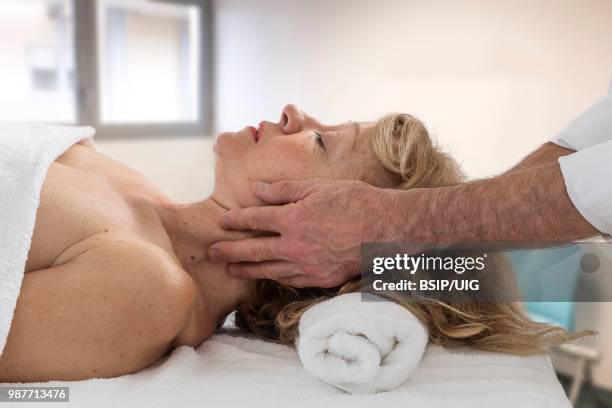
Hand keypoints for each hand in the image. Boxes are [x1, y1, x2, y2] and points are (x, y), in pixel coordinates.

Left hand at [208, 179, 402, 287]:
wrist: (385, 229)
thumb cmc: (354, 202)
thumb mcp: (318, 187)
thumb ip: (284, 190)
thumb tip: (257, 190)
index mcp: (293, 218)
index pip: (256, 219)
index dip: (236, 221)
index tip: (222, 223)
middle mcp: (295, 245)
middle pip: (254, 249)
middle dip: (230, 251)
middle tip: (212, 254)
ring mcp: (307, 265)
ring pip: (269, 270)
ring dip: (247, 270)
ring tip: (231, 270)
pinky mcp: (320, 279)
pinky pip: (290, 281)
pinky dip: (275, 279)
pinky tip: (266, 278)